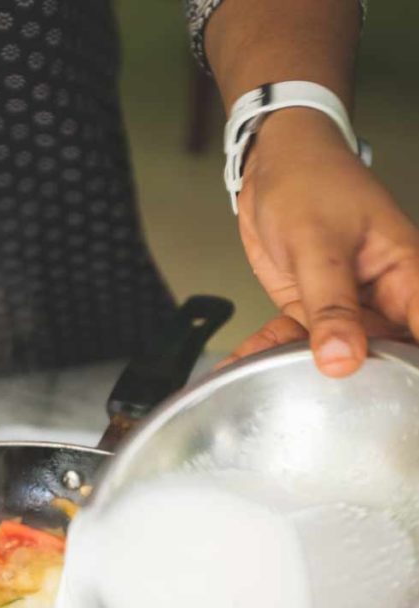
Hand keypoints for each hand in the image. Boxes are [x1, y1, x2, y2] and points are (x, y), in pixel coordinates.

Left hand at [227, 108, 418, 376]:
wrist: (273, 162)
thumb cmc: (311, 182)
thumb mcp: (318, 244)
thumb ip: (331, 305)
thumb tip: (343, 360)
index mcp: (406, 274)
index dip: (412, 369)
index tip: (398, 401)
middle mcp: (382, 296)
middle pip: (382, 355)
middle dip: (354, 386)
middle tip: (325, 414)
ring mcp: (346, 306)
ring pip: (332, 355)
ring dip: (297, 372)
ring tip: (266, 391)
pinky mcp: (312, 309)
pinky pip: (293, 342)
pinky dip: (265, 352)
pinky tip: (237, 368)